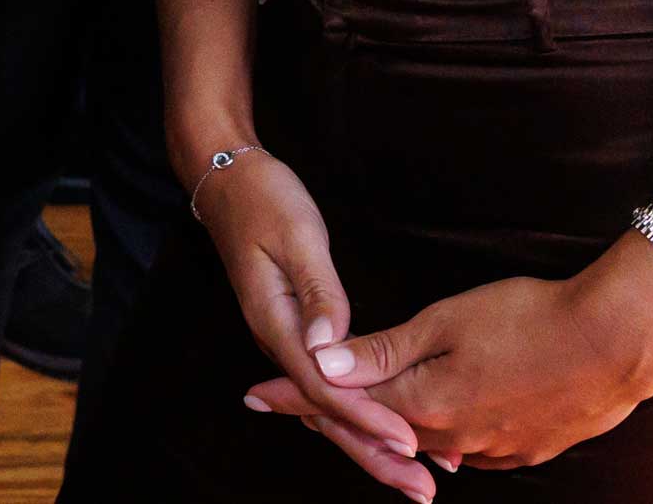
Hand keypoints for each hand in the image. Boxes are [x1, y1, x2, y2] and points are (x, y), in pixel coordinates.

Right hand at [195, 150, 434, 496]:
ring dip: (370, 443)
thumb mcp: (296, 235)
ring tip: (417, 474)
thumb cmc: (265, 199)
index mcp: (274, 322)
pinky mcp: (300, 334)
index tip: (409, 444)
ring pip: (329, 407)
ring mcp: (288, 340)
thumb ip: (318, 292)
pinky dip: (364, 412)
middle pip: (326, 413)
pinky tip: (392, 428)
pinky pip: (333, 386)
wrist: (230, 180)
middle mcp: (279, 341)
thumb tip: (330, 346)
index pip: (324, 386)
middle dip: (373, 453)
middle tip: (423, 489)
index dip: (368, 417)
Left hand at [257, 239, 652, 473]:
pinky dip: (437, 437)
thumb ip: (384, 349)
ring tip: (353, 416)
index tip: (254, 393)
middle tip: (290, 403)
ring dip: (386, 428)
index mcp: (424, 405)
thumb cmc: (529, 317)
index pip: (342, 402)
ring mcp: (493, 450)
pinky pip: (466, 449)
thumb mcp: (446, 322)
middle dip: (333, 414)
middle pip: (377, 429)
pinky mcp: (526, 450)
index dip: (296, 394)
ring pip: (423, 442)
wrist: (617, 344)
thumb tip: (321, 361)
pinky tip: (430, 430)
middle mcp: (452, 439)